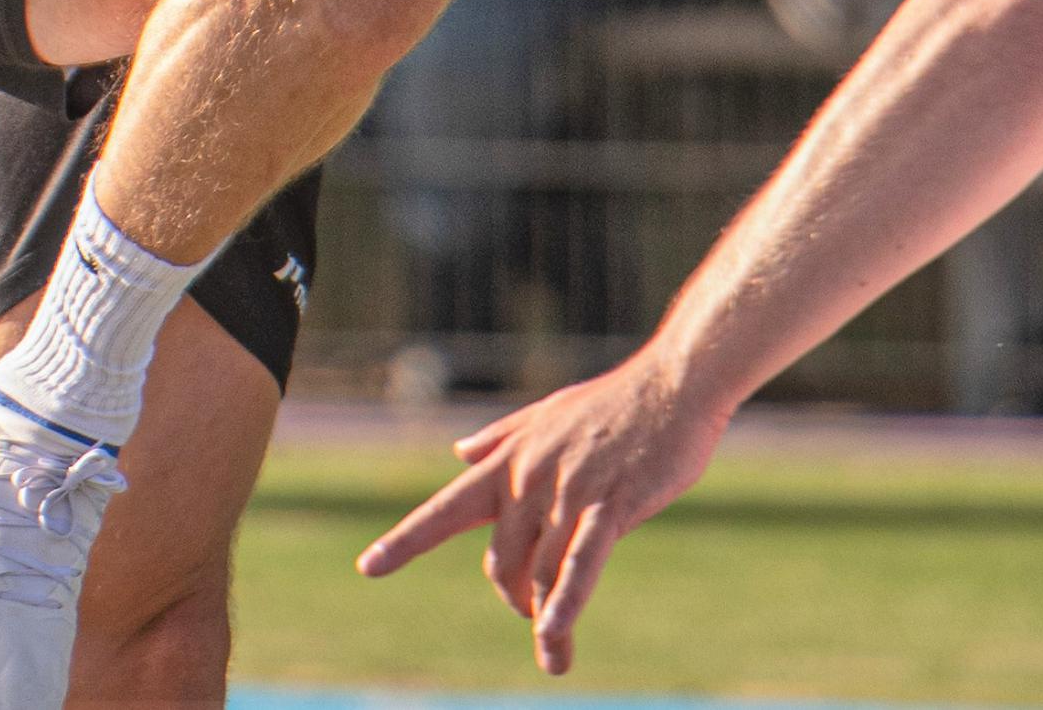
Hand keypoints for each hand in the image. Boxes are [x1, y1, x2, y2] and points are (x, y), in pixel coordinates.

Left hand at [355, 358, 729, 674]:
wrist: (674, 382)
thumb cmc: (614, 402)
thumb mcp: (547, 414)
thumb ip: (501, 438)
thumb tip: (459, 450)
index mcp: (508, 461)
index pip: (444, 508)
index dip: (405, 540)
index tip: (368, 568)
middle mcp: (529, 478)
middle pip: (501, 561)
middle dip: (512, 600)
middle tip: (533, 622)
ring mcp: (570, 490)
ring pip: (541, 572)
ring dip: (544, 623)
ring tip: (554, 660)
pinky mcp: (612, 503)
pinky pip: (581, 562)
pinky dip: (565, 602)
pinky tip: (554, 635)